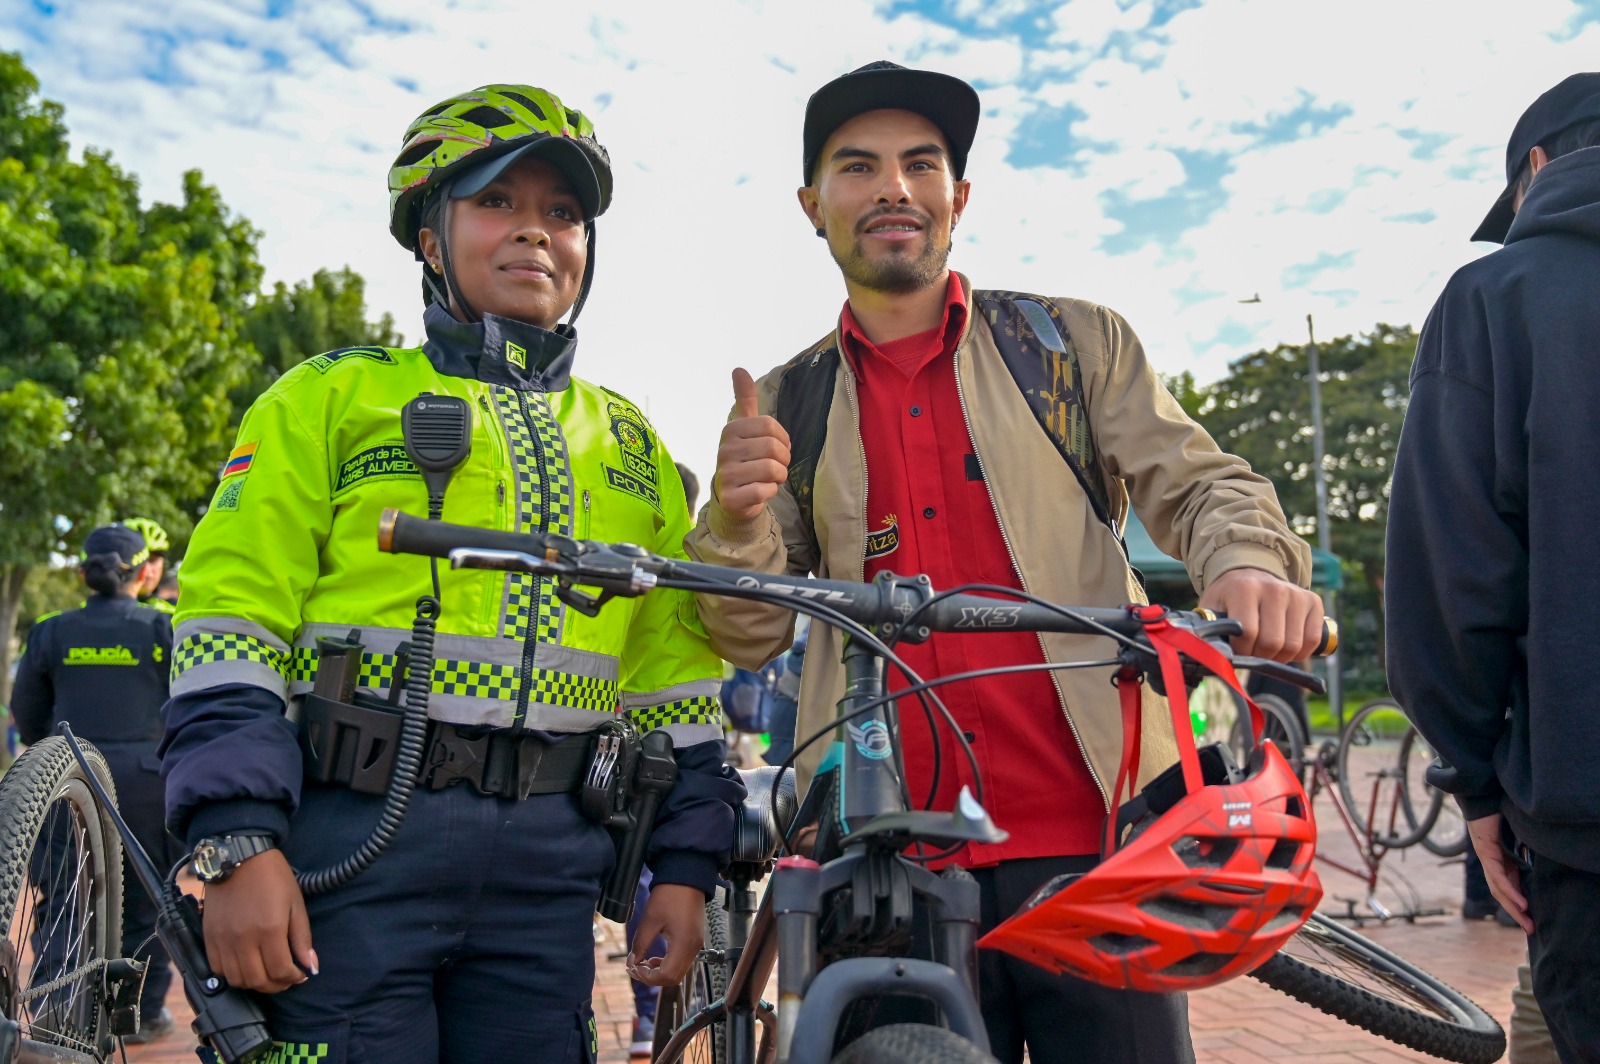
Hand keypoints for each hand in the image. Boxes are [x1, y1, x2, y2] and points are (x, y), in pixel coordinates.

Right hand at [202, 849, 317, 992]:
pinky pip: (216, 969)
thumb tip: (311, 966)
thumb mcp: (295, 903)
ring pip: (236, 980)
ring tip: (266, 974)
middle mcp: (244, 939)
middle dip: (275, 986)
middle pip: (257, 981)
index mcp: (270, 930)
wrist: (239, 856)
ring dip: (253, 983)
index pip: (281, 971)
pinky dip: (232, 975)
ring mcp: (223, 940)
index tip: (300, 974)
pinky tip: (245, 966)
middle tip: (285, 979)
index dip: (293, 978)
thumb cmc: (272, 876)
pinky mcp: (209, 937)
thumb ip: (302, 938)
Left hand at [626, 883, 705, 987]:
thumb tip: (632, 962)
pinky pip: (681, 961)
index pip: (667, 976)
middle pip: (674, 978)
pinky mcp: (695, 940)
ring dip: (660, 972)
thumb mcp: (649, 919)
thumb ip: (640, 944)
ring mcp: (696, 945)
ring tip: (643, 963)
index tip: (633, 967)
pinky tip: (655, 957)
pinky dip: (667, 964)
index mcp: (683, 944)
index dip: (648, 977)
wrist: (687, 876)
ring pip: (678, 972)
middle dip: (653, 977)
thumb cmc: (668, 895)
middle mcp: (693, 948)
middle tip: (635, 968)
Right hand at [713, 368, 790, 523]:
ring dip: (778, 477)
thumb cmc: (744, 458)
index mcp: (731, 429)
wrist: (731, 497)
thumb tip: (738, 369)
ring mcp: (726, 475)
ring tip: (766, 479)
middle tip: (773, 466)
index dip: (783, 440)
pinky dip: (769, 492)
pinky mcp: (730, 498)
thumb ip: (745, 399)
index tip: (775, 448)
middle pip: (774, 449)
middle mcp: (725, 450)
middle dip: (782, 461)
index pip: (772, 427)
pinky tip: (759, 491)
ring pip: (772, 470)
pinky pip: (765, 490)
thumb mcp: (745, 427)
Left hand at [1197, 567, 1323, 661]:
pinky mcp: (1313, 601)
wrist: (1250, 573)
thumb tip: (1212, 657)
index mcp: (1244, 589)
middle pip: (1272, 643)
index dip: (1241, 651)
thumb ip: (1210, 630)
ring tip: (1266, 650)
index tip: (1236, 651)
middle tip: (1252, 653)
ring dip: (1279, 657)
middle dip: (1260, 656)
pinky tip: (1285, 647)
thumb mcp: (1211, 608)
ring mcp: (1296, 594)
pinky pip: (1312, 640)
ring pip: (1293, 645)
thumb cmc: (1228, 598)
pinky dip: (1300, 653)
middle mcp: (1274, 589)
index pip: (1248, 634)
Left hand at [1468, 814, 1532, 932]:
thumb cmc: (1499, 813)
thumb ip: (1524, 851)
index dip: (1519, 903)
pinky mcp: (1485, 852)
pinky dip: (1509, 890)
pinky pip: (1498, 875)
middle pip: (1502, 893)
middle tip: (1530, 929)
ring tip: (1527, 920)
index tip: (1531, 919)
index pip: (1509, 887)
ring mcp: (1487, 858)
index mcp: (1501, 860)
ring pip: (1499, 889)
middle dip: (1516, 912)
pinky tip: (1520, 902)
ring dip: (1513, 906)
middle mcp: (1492, 862)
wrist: (1482, 796)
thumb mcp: (1518, 837)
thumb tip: (1536, 862)